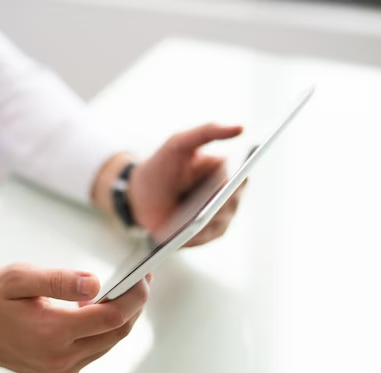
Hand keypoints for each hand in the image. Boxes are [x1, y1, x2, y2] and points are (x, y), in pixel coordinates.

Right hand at [0, 264, 151, 372]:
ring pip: (108, 342)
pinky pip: (95, 350)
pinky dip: (103, 329)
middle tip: (138, 279)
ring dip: (120, 317)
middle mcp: (60, 358)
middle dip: (133, 304)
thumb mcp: (18, 277)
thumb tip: (95, 283)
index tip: (143, 277)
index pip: (112, 317)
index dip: (135, 296)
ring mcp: (61, 369)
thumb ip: (59, 280)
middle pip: (117, 332)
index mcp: (52, 332)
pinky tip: (94, 309)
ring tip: (120, 290)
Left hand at [92, 123, 245, 246]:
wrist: (139, 195)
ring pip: (221, 220)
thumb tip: (241, 128)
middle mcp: (228, 194)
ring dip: (208, 220)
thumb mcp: (179, 142)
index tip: (227, 181)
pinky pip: (206, 236)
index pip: (240, 175)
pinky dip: (196, 235)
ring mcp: (220, 216)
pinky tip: (184, 234)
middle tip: (210, 204)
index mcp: (225, 170)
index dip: (237, 179)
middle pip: (232, 201)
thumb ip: (207, 131)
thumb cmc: (161, 165)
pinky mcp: (207, 234)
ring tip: (194, 221)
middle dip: (220, 202)